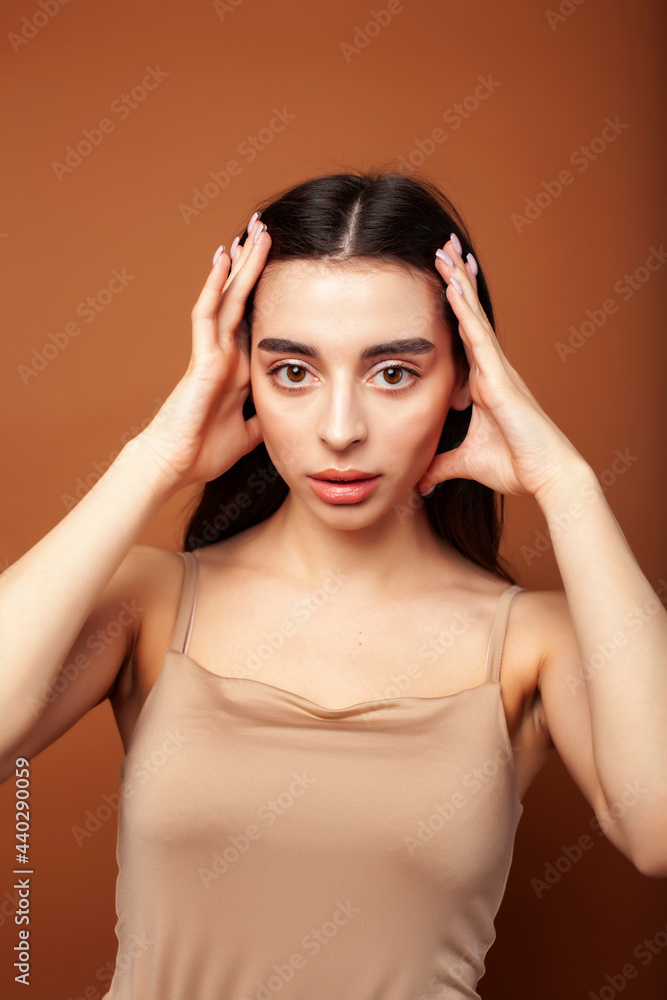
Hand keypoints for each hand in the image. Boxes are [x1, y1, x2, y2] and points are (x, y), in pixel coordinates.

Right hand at [133, 215, 269, 491]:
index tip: (282, 266)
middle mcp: (225, 353)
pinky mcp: (202, 358)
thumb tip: (287, 412)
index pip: (255, 320)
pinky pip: (207, 314)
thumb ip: (264, 416)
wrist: (176, 464)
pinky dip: (215, 285)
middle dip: (255, 265)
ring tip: (253, 231)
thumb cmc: (205, 450)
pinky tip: (223, 259)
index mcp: (237, 368)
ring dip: (241, 265)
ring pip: (228, 297)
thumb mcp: (250, 432)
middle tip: (267, 230)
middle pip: (242, 299)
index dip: (265, 292)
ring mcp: (212, 352)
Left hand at [417, 234, 586, 500]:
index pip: (464, 334)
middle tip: (444, 246)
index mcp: (483, 383)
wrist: (545, 475)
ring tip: (444, 250)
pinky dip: (464, 309)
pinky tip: (452, 285)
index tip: (442, 277)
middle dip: (457, 280)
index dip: (455, 306)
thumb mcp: (465, 463)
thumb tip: (420, 481)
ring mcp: (497, 369)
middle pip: (469, 314)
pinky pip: (478, 335)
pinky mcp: (499, 377)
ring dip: (458, 282)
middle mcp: (491, 369)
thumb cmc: (515, 467)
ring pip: (473, 315)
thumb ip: (441, 466)